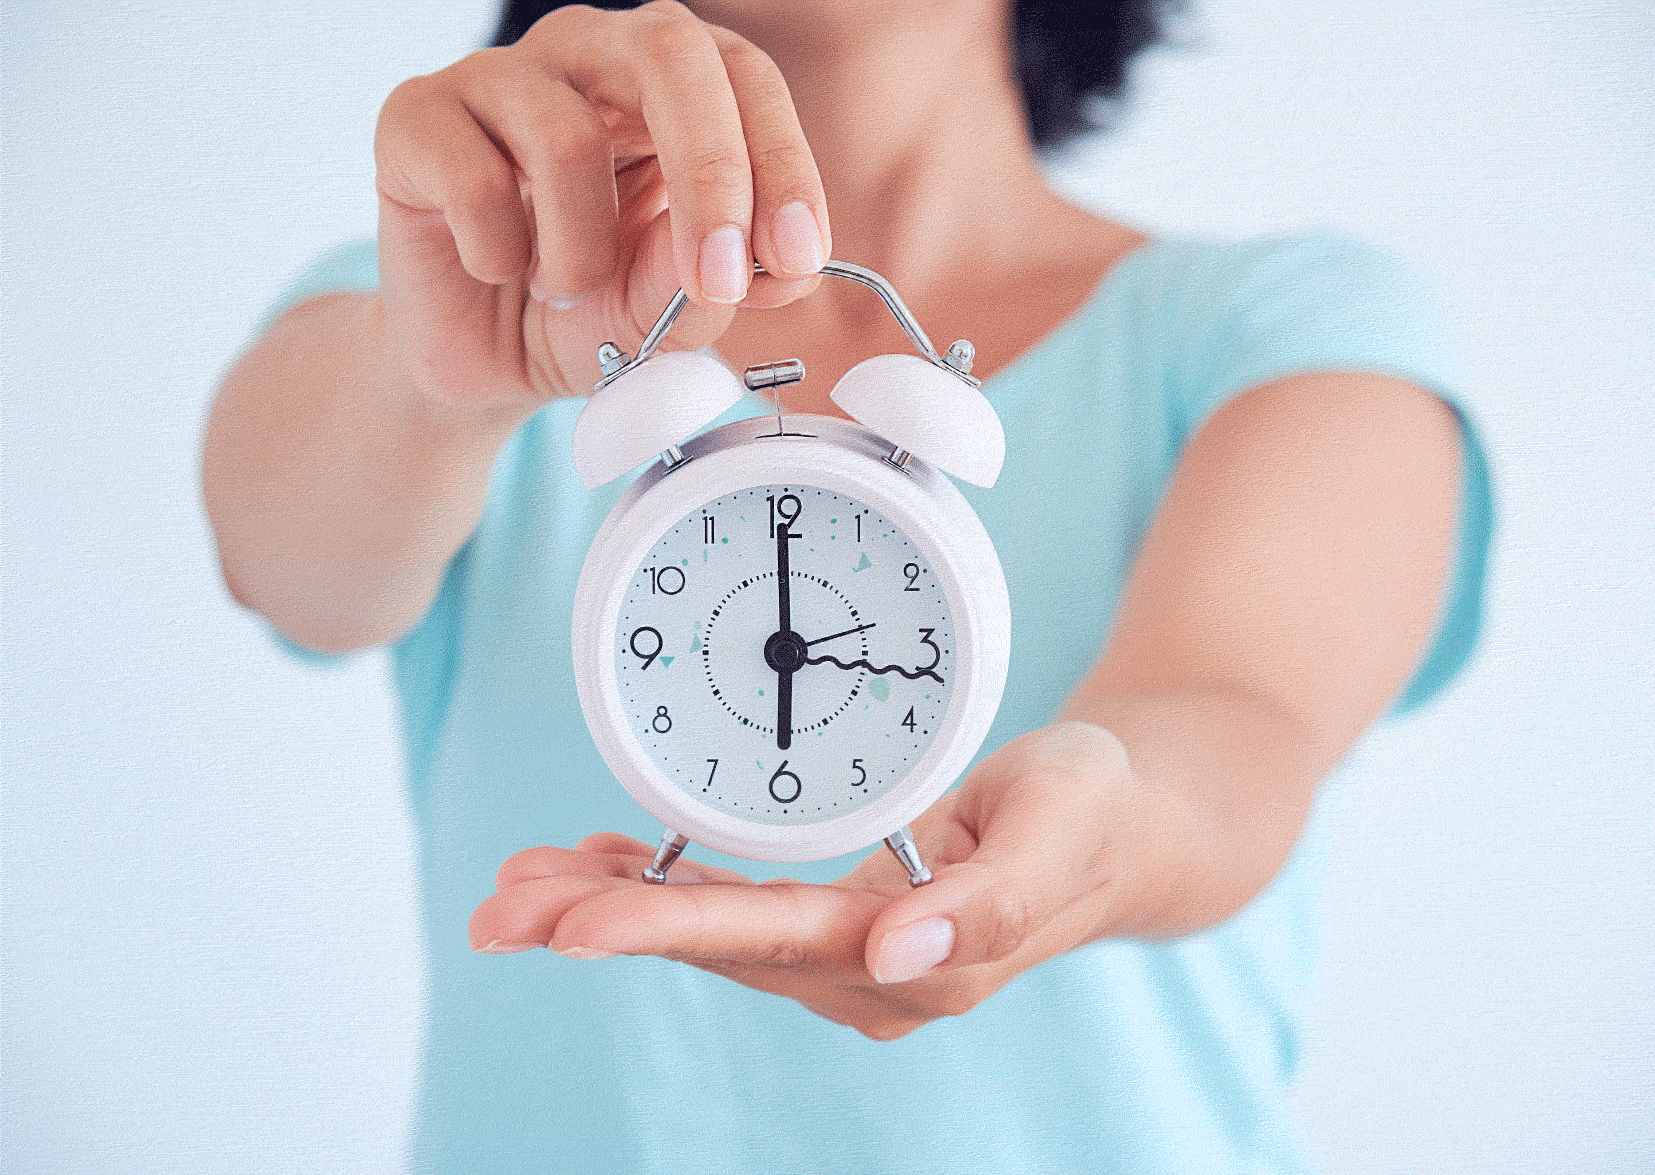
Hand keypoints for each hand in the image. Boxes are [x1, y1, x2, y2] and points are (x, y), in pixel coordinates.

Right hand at [373, 1, 830, 406]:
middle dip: (711, 174)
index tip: (795, 256)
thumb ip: (716, 282)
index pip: (744, 77)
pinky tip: (496, 270)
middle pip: (670, 54)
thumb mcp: (666, 313)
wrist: (480, 360)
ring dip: (581, 253)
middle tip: (716, 279)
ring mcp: (498, 77)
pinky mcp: (415, 115)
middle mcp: (588, 57)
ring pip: (569, 139)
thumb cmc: (584, 314)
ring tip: (565, 290)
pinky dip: (500, 255)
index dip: (780, 163)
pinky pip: (476, 180)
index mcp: (670, 86)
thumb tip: (770, 264)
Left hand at [470, 722, 1186, 1040]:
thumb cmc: (1097, 810)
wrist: (1126, 828)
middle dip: (605, 925)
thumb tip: (899, 953)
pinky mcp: (839, 928)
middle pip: (720, 948)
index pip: (774, 942)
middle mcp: (875, 975)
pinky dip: (662, 889)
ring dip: (614, 910)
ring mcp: (853, 958)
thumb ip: (992, 900)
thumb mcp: (1060, 827)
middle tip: (502, 905)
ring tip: (520, 885)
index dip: (671, 931)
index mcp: (924, 958)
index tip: (573, 926)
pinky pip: (735, 911)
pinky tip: (601, 867)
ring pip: (713, 934)